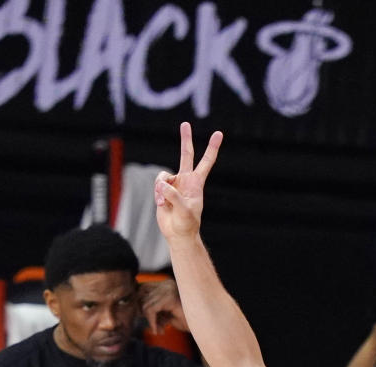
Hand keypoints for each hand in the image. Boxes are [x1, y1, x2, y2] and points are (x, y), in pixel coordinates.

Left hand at [139, 278, 187, 334]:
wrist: (204, 326)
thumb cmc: (188, 321)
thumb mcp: (167, 314)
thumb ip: (155, 309)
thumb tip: (138, 309)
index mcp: (166, 284)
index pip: (143, 288)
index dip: (140, 303)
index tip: (146, 318)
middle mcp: (167, 283)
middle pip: (141, 295)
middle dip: (143, 313)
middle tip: (154, 326)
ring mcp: (168, 289)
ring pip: (145, 304)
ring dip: (149, 321)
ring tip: (159, 330)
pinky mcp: (170, 298)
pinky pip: (150, 310)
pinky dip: (151, 322)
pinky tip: (159, 331)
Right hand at [154, 121, 222, 242]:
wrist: (177, 234)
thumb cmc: (186, 224)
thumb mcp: (184, 211)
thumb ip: (173, 195)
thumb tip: (162, 183)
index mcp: (196, 183)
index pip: (206, 162)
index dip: (212, 148)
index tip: (218, 134)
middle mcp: (186, 180)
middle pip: (186, 155)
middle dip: (185, 139)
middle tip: (185, 123)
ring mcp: (174, 184)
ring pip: (163, 175)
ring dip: (161, 188)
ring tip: (165, 203)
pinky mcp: (163, 190)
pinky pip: (157, 184)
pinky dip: (157, 194)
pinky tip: (162, 204)